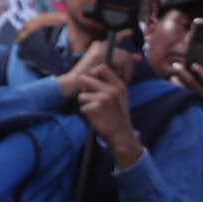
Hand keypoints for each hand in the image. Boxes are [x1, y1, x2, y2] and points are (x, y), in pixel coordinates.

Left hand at [62, 43, 141, 167]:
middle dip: (84, 89)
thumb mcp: (121, 95)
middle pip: (85, 79)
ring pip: (81, 95)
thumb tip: (91, 74)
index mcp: (118, 85)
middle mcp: (111, 90)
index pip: (101, 68)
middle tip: (90, 98)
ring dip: (84, 103)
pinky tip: (95, 117)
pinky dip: (86, 113)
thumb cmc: (118, 114)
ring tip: (94, 109)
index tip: (91, 81)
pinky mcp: (94, 109)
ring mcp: (102, 99)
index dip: (92, 73)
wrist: (121, 133)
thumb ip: (110, 84)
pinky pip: (82, 107)